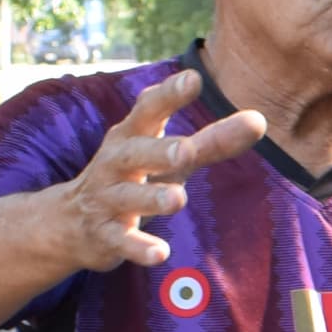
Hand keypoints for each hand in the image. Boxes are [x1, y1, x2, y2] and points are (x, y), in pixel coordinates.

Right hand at [55, 70, 264, 274]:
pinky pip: (122, 241)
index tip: (193, 78)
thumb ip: (212, 140)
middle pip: (135, 153)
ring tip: (178, 199)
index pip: (148, 109)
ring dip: (152, 197)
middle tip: (186, 150)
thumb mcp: (168, 157)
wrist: (72, 221)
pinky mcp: (105, 235)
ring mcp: (108, 199)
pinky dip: (139, 248)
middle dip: (158, 151)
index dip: (169, 94)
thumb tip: (259, 120)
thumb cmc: (134, 177)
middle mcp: (116, 163)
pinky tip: (160, 253)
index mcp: (132, 136)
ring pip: (129, 197)